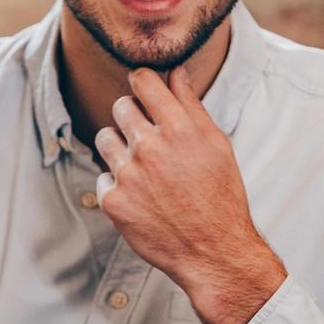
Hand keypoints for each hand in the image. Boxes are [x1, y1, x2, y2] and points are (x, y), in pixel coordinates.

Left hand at [94, 67, 285, 323]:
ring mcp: (128, 174)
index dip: (141, 82)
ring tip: (144, 168)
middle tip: (149, 138)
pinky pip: (103, 177)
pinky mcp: (113, 200)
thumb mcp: (216, 145)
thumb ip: (191, 106)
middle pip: (120, 106)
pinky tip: (141, 197)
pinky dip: (118, 184)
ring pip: (105, 138)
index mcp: (179, 128)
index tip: (144, 91)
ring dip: (120, 147)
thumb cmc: (220, 195)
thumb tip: (176, 73)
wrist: (213, 250)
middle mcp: (150, 146)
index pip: (142, 81)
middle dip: (132, 116)